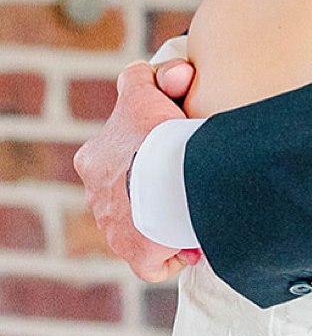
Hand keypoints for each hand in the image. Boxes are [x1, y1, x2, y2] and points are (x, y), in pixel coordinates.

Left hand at [73, 62, 198, 282]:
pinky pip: (154, 262)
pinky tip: (191, 241)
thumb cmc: (156, 135)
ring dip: (164, 224)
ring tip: (192, 212)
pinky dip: (172, 255)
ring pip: (140, 230)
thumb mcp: (143, 93)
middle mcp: (97, 198)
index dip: (144, 160)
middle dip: (153, 195)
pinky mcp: (138, 256)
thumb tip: (155, 73)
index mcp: (94, 161)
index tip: (170, 159)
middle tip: (184, 187)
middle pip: (128, 198)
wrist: (170, 174)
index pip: (116, 162)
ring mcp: (115, 231)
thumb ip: (141, 79)